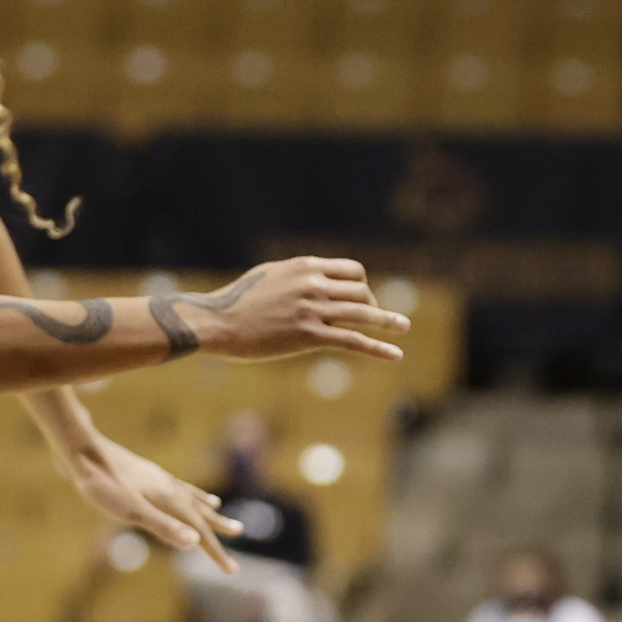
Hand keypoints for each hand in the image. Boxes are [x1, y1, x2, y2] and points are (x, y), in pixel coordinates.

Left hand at [67, 436, 242, 570]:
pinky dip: (183, 490)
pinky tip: (177, 489)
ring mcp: (158, 479)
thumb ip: (162, 526)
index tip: (232, 570)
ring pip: (188, 496)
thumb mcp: (130, 510)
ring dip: (204, 507)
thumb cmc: (102, 485)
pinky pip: (173, 486)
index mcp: (170, 500)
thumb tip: (194, 542)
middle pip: (200, 512)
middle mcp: (170, 488)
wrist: (82, 451)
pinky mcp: (146, 474)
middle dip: (218, 526)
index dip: (216, 552)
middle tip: (238, 532)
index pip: (200, 532)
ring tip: (219, 509)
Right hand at [174, 258, 411, 362]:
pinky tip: (395, 354)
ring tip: (403, 328)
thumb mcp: (271, 275)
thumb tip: (314, 277)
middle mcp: (313, 284)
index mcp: (305, 266)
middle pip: (361, 291)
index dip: (363, 285)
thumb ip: (297, 275)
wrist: (217, 321)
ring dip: (388, 322)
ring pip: (363, 314)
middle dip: (372, 306)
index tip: (363, 299)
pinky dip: (378, 347)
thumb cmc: (238, 301)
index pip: (352, 270)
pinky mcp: (309, 335)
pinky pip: (353, 340)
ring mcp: (313, 309)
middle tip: (373, 320)